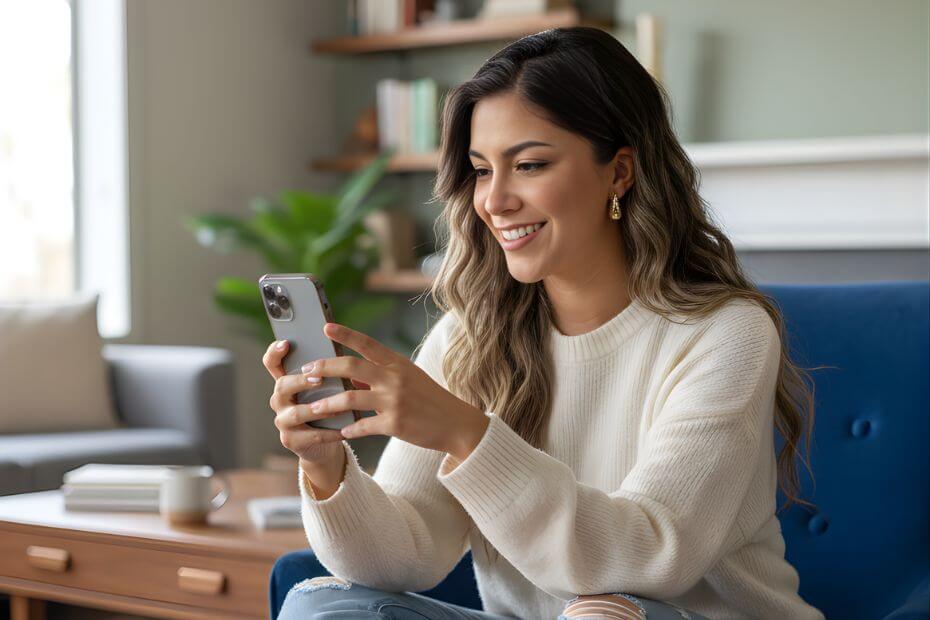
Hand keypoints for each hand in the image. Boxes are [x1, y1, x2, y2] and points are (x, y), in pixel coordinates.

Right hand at [263, 339, 345, 464]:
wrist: (324, 443)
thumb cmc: (327, 406)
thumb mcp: (326, 388)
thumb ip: (327, 373)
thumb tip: (342, 356)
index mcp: (287, 382)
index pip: (272, 363)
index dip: (274, 352)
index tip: (286, 343)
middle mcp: (280, 400)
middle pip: (282, 385)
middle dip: (300, 381)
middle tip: (319, 379)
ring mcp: (283, 421)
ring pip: (295, 413)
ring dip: (317, 409)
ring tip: (335, 408)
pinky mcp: (291, 440)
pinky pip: (311, 435)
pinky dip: (329, 432)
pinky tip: (344, 430)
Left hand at [306, 322, 488, 459]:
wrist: (456, 424)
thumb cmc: (430, 399)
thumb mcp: (410, 378)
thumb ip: (382, 375)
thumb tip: (352, 376)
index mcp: (398, 363)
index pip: (368, 343)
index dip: (345, 334)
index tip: (325, 327)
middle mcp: (395, 378)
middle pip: (351, 367)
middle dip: (324, 367)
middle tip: (306, 371)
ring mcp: (394, 401)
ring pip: (349, 399)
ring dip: (327, 405)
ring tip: (312, 408)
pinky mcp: (394, 424)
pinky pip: (362, 426)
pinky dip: (348, 429)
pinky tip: (340, 432)